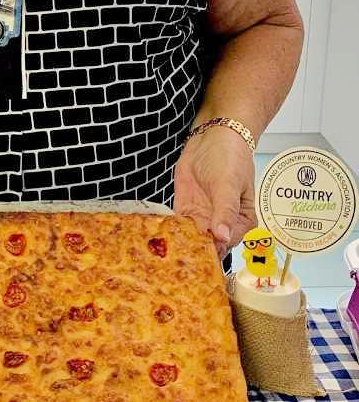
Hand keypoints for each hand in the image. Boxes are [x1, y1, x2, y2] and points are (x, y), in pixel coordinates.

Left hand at [173, 129, 256, 257]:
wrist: (213, 136)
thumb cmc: (230, 158)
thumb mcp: (229, 185)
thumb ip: (225, 211)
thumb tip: (223, 236)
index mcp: (241, 221)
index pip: (227, 244)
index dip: (213, 253)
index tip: (198, 262)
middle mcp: (222, 223)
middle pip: (209, 246)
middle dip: (195, 255)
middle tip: (178, 265)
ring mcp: (203, 217)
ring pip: (192, 239)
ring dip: (181, 246)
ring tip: (166, 258)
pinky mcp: (186, 209)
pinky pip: (178, 226)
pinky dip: (171, 233)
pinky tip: (161, 240)